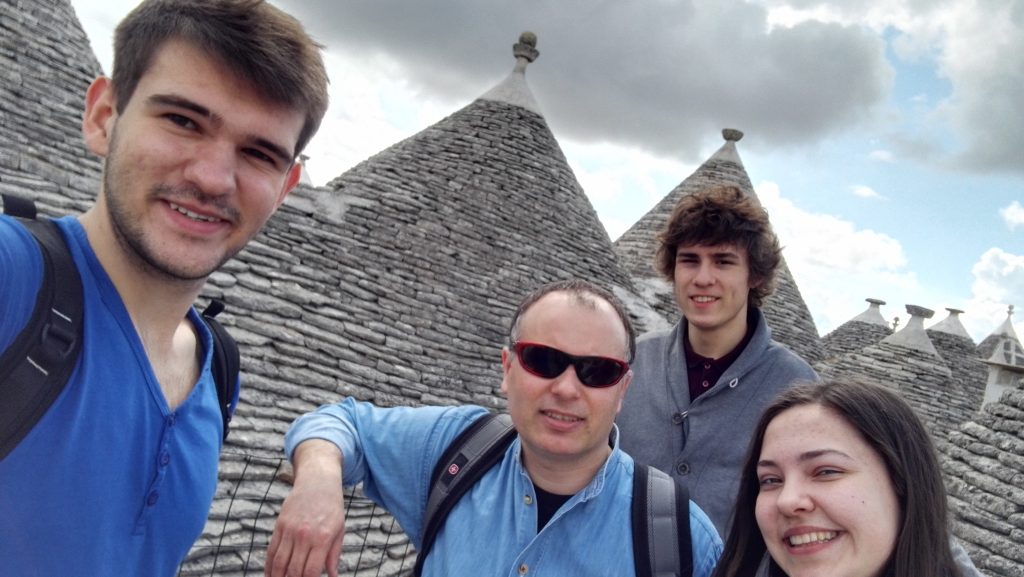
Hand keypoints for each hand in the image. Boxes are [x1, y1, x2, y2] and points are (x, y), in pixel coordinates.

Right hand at [266, 440, 346, 576]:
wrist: (318, 481)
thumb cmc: (332, 507)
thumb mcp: (339, 529)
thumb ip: (334, 555)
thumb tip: (332, 575)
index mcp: (322, 538)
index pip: (310, 571)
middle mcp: (305, 535)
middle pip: (293, 569)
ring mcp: (290, 530)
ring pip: (279, 562)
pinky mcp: (279, 525)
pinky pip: (271, 550)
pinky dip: (269, 565)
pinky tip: (270, 574)